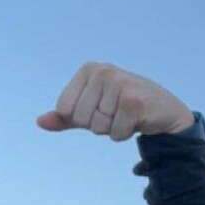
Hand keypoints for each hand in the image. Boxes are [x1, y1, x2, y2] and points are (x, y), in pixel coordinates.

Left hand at [36, 62, 195, 141]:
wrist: (164, 111)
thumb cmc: (123, 108)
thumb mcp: (91, 110)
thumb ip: (65, 116)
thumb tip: (40, 122)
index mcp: (88, 70)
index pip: (64, 109)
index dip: (81, 118)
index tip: (101, 108)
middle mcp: (103, 71)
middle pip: (81, 119)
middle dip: (98, 125)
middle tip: (117, 113)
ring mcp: (119, 83)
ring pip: (98, 127)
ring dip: (113, 129)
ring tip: (127, 116)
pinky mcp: (133, 100)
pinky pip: (115, 133)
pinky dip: (125, 134)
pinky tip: (138, 120)